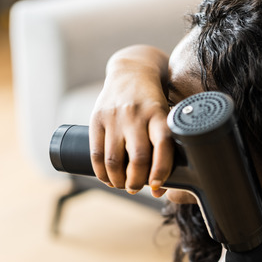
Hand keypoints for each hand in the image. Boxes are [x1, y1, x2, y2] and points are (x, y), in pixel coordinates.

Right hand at [89, 46, 174, 197]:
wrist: (131, 70)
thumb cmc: (154, 103)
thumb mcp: (165, 116)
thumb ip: (164, 148)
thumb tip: (158, 190)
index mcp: (159, 113)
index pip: (163, 144)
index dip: (161, 170)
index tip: (157, 185)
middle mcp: (136, 114)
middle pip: (137, 157)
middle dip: (136, 181)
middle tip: (136, 187)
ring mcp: (115, 116)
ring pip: (114, 159)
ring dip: (118, 180)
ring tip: (122, 185)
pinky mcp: (97, 118)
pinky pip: (96, 153)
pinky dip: (101, 172)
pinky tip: (107, 178)